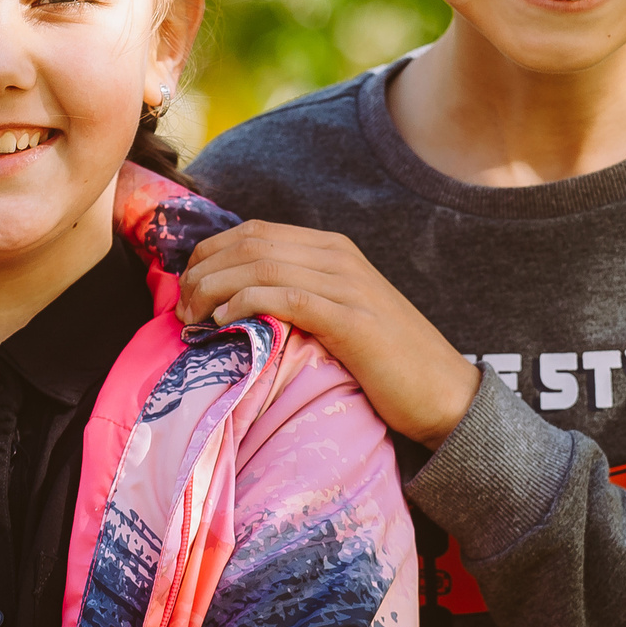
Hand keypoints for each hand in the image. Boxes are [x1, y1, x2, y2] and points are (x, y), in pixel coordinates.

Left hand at [177, 221, 477, 447]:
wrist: (444, 394)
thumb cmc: (385, 362)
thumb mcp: (338, 314)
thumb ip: (298, 295)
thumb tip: (234, 301)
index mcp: (333, 248)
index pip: (253, 232)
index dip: (209, 253)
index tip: (185, 287)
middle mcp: (339, 256)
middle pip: (250, 244)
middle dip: (203, 270)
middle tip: (181, 307)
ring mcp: (347, 285)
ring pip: (260, 266)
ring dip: (214, 289)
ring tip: (193, 319)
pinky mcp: (351, 320)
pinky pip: (285, 297)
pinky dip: (245, 304)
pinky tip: (224, 322)